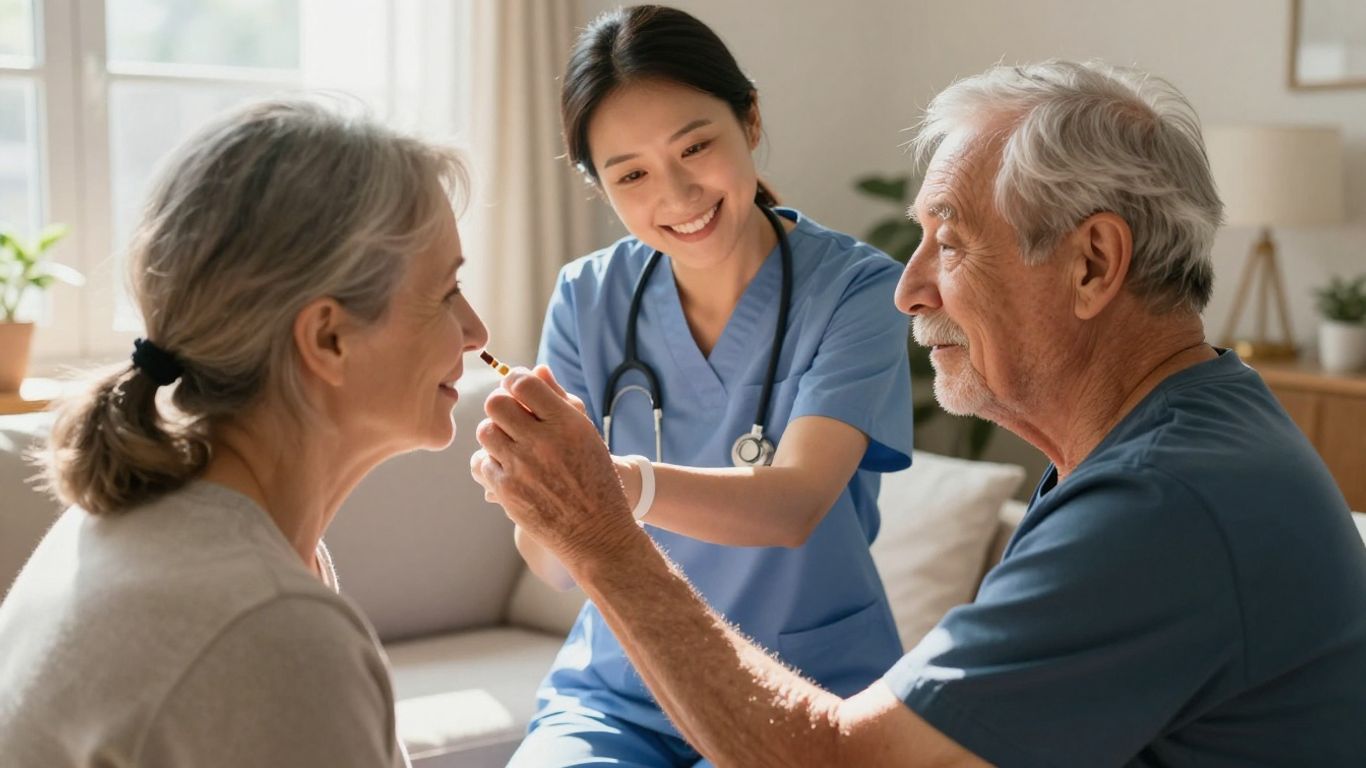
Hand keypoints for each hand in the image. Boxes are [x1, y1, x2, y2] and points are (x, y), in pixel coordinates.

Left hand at [470, 366, 638, 567]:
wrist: (597, 532)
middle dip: (501, 406)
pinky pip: (481, 462)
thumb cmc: (595, 478)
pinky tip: (507, 467)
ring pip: (485, 431)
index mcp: (567, 423)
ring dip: (495, 433)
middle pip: (496, 404)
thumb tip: (536, 369)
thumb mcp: (586, 434)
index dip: (516, 381)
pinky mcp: (507, 491)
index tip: (518, 390)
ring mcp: (522, 467)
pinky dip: (491, 462)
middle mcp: (543, 442)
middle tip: (511, 417)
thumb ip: (559, 399)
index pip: (524, 383)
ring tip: (510, 444)